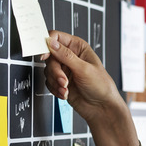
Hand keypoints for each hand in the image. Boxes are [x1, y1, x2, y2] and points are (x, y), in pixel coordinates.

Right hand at [42, 30, 138, 145]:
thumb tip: (51, 43)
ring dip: (56, 82)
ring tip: (66, 88)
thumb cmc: (101, 86)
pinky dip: (55, 89)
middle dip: (55, 71)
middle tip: (64, 80)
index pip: (56, 37)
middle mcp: (70, 56)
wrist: (102, 108)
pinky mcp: (61, 82)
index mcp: (78, 47)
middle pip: (49, 57)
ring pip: (48, 71)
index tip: (44, 55)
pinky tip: (65, 93)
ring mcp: (65, 70)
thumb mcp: (84, 69)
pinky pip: (49, 82)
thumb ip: (66, 55)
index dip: (47, 44)